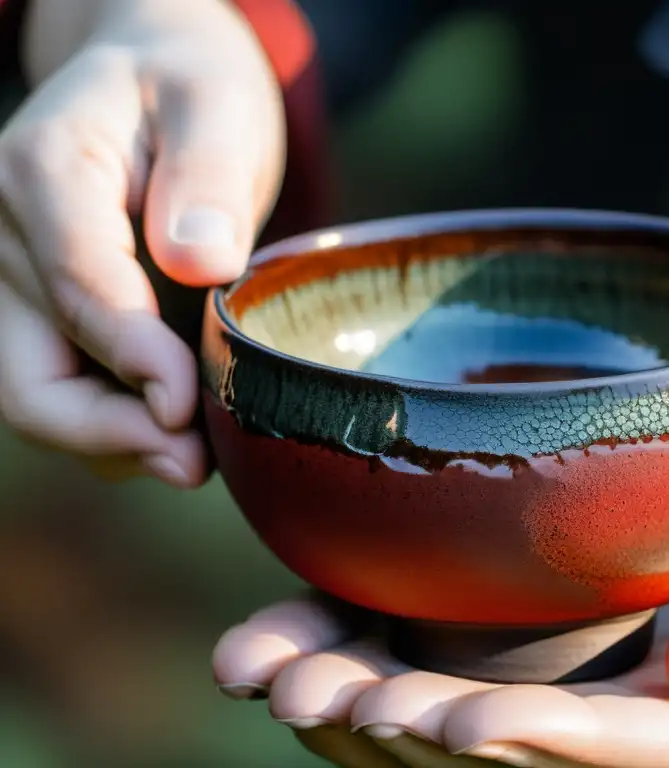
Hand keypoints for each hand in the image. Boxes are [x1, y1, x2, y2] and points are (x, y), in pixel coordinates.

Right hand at [0, 0, 283, 486]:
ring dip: (108, 442)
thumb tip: (200, 261)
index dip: (135, 360)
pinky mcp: (32, 310)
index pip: (81, 285)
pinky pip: (54, 386)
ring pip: (33, 394)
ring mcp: (7, 278)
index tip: (191, 408)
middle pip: (29, 370)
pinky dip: (110, 423)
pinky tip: (173, 432)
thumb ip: (207, 178)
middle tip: (193, 467)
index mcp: (44, 170)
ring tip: (192, 461)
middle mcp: (2, 233)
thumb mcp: (216, 108)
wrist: (153, 81)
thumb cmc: (189, 92)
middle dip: (110, 433)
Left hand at [213, 460, 668, 767]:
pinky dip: (376, 647)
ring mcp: (588, 697)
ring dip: (364, 696)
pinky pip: (459, 664)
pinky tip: (304, 631)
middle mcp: (637, 733)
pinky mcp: (559, 652)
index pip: (619, 753)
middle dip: (408, 726)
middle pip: (510, 750)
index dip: (542, 743)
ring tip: (270, 667)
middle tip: (313, 693)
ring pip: (460, 715)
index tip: (459, 724)